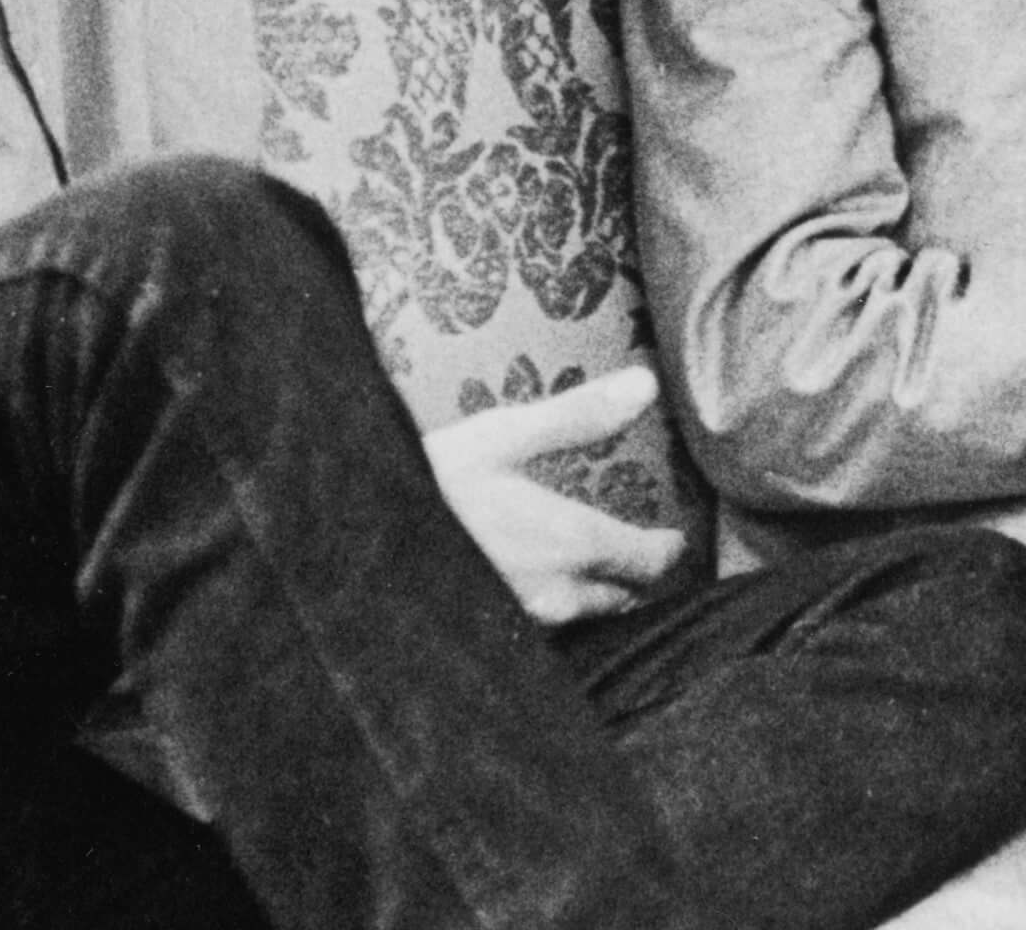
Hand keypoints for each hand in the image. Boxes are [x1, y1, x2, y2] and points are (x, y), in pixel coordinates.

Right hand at [425, 366, 686, 625]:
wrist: (353, 544)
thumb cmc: (429, 482)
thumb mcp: (503, 435)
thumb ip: (580, 416)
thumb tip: (647, 385)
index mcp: (573, 543)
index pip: (646, 562)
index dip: (664, 551)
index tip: (671, 541)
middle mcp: (558, 595)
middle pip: (619, 596)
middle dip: (631, 575)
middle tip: (634, 553)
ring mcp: (524, 626)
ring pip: (582, 617)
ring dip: (594, 596)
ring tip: (587, 571)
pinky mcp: (493, 641)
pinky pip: (544, 635)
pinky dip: (553, 612)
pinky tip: (531, 590)